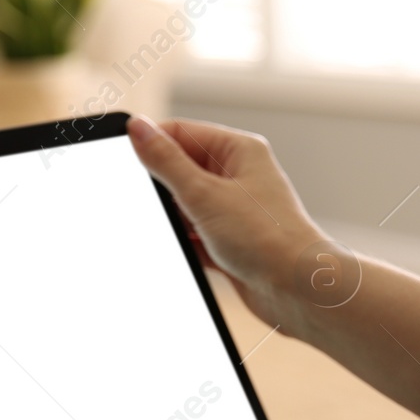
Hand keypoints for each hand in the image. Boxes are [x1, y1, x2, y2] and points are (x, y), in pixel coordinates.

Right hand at [127, 115, 329, 338]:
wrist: (298, 292)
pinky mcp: (231, 242)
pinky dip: (184, 243)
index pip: (182, 132)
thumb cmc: (266, 238)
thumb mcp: (204, 194)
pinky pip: (195, 235)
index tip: (122, 157)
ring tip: (171, 233)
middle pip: (182, 170)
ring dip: (174, 219)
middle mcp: (239, 176)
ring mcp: (235, 211)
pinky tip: (179, 253)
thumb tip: (138, 128)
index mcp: (239, 150)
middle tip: (145, 203)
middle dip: (161, 188)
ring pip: (187, 206)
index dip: (151, 143)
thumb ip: (166, 162)